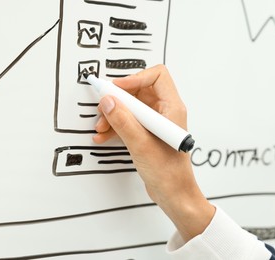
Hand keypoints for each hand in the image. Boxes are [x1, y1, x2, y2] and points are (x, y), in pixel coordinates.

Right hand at [93, 65, 214, 241]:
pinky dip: (115, 125)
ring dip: (113, 114)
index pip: (157, 76)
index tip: (116, 88)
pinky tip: (105, 136)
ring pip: (131, 106)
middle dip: (118, 100)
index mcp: (172, 108)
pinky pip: (129, 121)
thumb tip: (109, 101)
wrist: (173, 194)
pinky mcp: (147, 133)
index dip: (134, 78)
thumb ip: (123, 121)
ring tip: (101, 128)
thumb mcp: (141, 145)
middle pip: (139, 90)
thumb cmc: (169, 173)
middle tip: (103, 108)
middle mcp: (165, 112)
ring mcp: (155, 123)